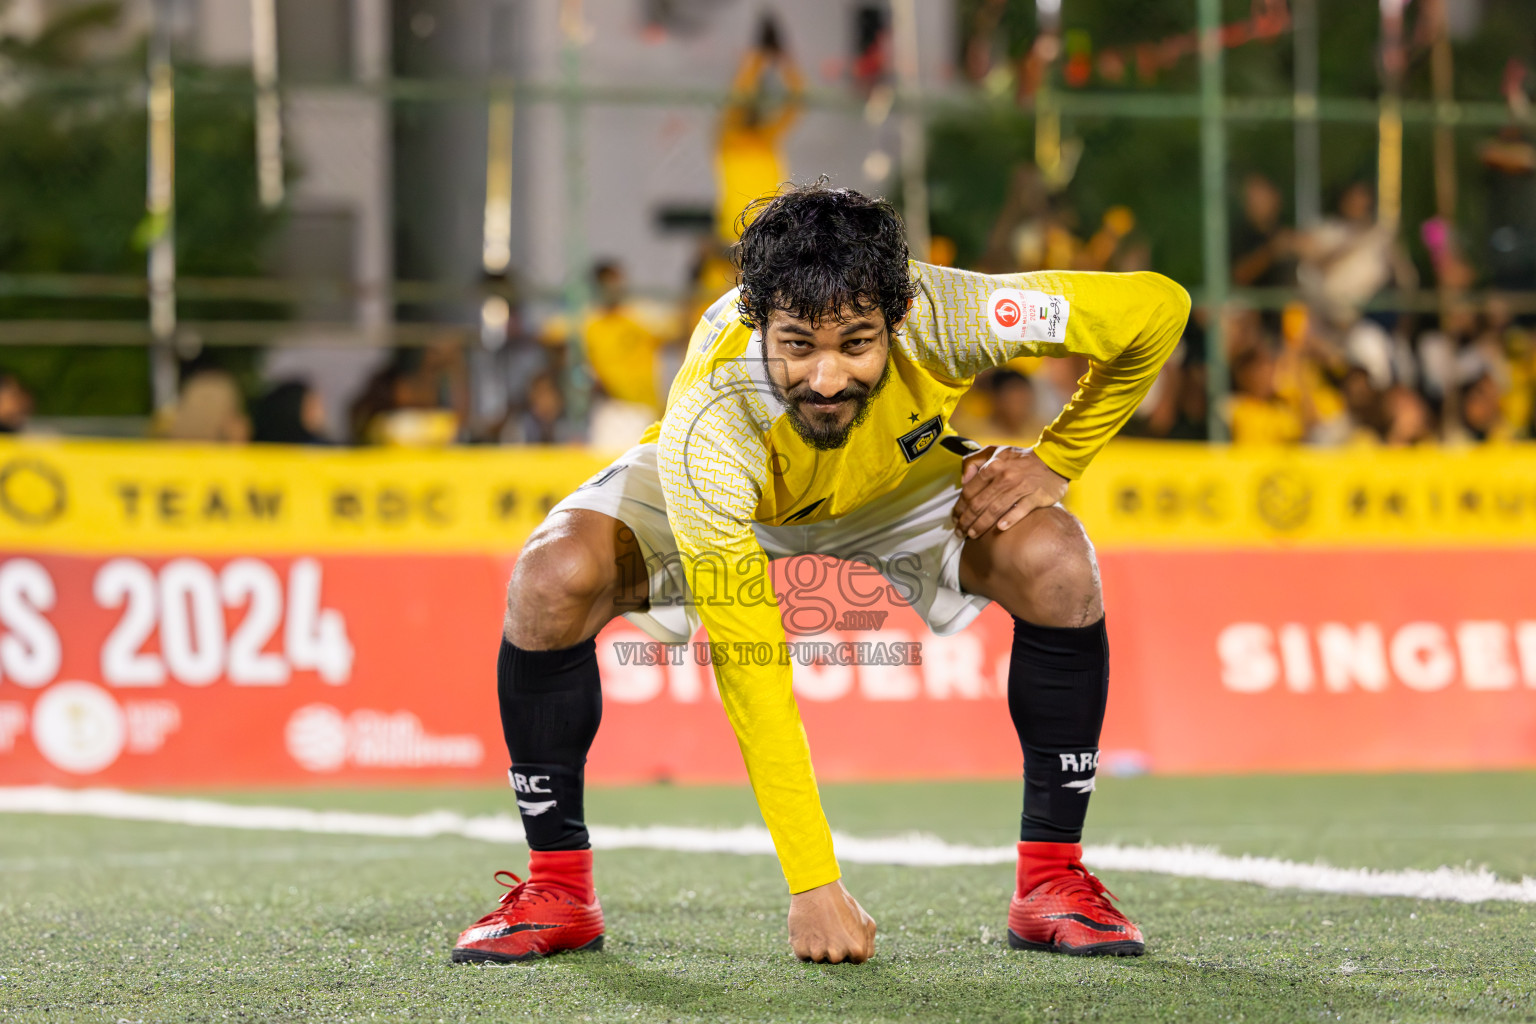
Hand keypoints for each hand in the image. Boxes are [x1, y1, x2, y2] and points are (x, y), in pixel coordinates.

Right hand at [787, 880, 875, 963]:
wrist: (816, 887)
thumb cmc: (842, 903)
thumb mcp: (865, 920)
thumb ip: (869, 944)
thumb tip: (863, 958)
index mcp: (856, 949)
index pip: (855, 961)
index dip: (850, 947)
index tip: (844, 934)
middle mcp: (837, 955)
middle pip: (837, 961)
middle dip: (835, 948)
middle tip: (830, 929)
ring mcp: (817, 953)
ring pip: (819, 959)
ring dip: (818, 947)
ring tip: (819, 927)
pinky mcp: (800, 949)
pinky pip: (804, 956)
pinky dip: (804, 945)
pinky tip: (808, 930)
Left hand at [953, 446, 1068, 538]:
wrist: (1053, 459)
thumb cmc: (1020, 458)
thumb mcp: (995, 451)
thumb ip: (975, 461)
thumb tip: (963, 480)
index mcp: (993, 466)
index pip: (970, 490)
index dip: (960, 506)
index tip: (955, 517)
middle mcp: (1005, 477)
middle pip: (979, 503)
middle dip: (966, 520)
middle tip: (959, 531)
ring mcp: (1021, 487)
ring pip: (995, 510)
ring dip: (981, 524)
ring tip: (972, 535)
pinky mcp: (1036, 497)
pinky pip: (1020, 511)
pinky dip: (1010, 520)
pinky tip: (1000, 529)